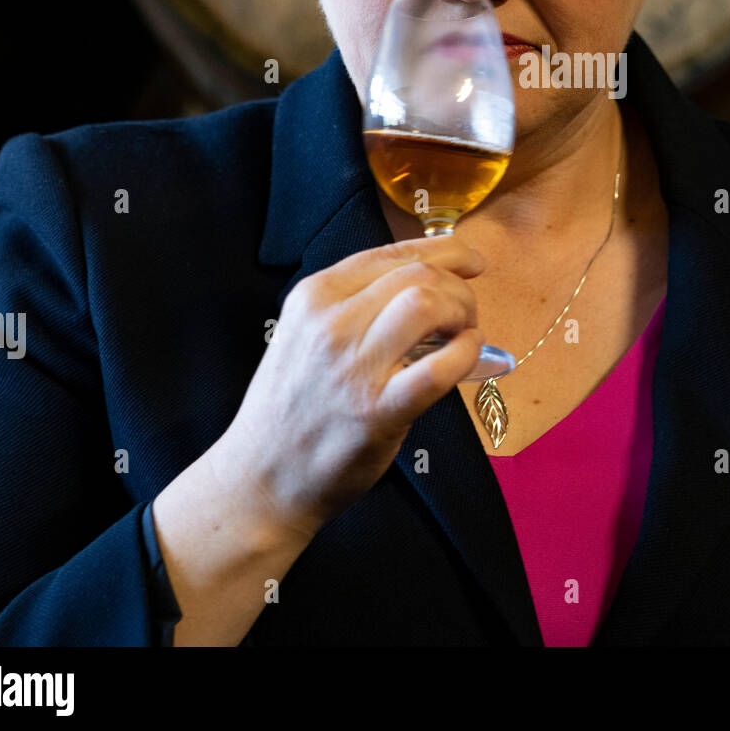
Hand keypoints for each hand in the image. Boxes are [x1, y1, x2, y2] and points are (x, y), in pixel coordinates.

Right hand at [215, 234, 485, 542]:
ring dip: (462, 312)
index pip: (393, 253)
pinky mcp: (378, 409)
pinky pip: (440, 365)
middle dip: (458, 287)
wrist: (259, 480)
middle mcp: (330, 321)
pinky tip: (467, 357)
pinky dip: (466, 353)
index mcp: (314, 296)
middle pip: (419, 274)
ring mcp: (353, 365)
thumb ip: (355, 306)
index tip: (471, 260)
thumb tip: (427, 283)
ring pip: (429, 303)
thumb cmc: (292, 408)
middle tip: (466, 312)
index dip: (445, 250)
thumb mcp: (306, 335)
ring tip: (464, 333)